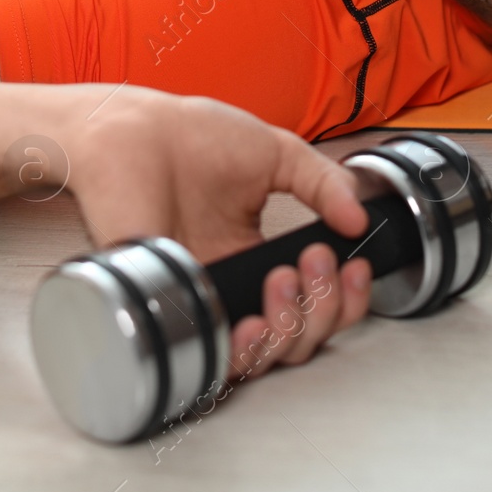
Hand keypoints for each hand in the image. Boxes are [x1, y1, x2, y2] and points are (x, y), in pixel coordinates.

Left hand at [58, 86, 374, 379]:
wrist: (133, 132)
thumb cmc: (190, 137)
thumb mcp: (276, 152)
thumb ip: (324, 182)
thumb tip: (359, 219)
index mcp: (258, 255)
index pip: (316, 301)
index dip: (345, 296)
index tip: (354, 265)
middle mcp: (233, 285)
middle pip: (302, 337)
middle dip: (325, 307)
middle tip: (315, 261)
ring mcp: (204, 300)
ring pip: (267, 356)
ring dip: (294, 324)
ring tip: (286, 276)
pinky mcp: (173, 309)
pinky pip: (215, 360)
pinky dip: (246, 352)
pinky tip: (256, 320)